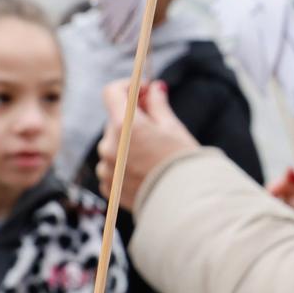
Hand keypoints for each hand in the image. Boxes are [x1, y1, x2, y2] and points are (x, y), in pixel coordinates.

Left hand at [96, 81, 198, 210]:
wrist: (187, 205)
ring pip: (113, 145)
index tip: (143, 91)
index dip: (128, 87)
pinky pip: (112, 167)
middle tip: (157, 123)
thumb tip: (154, 89)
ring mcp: (107, 169)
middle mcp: (110, 146)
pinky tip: (145, 171)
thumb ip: (157, 104)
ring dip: (127, 143)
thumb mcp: (172, 128)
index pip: (112, 92)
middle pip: (114, 121)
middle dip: (132, 119)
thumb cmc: (183, 163)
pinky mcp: (109, 188)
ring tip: (153, 154)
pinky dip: (124, 165)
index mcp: (125, 126)